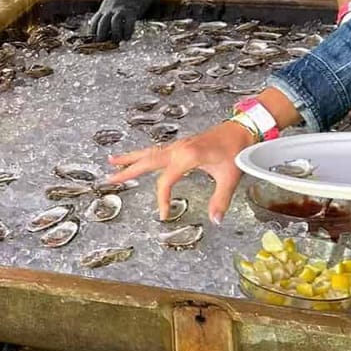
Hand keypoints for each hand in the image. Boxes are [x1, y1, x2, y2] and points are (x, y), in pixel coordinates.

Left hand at [87, 0, 160, 41]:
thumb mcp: (112, 4)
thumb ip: (107, 14)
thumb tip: (105, 32)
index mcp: (105, 7)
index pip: (94, 21)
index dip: (93, 32)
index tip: (94, 41)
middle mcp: (111, 8)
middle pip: (102, 24)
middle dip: (102, 36)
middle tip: (105, 44)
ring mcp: (121, 9)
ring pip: (114, 24)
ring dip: (115, 35)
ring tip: (117, 40)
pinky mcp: (132, 11)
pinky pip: (128, 24)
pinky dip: (127, 33)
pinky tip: (127, 37)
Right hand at [105, 120, 256, 222]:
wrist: (241, 130)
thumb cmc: (235, 151)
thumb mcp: (230, 177)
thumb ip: (220, 199)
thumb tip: (214, 220)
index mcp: (187, 157)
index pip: (165, 181)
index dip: (162, 199)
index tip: (164, 214)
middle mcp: (178, 149)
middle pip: (147, 160)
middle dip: (127, 169)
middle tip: (109, 177)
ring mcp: (177, 145)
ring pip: (148, 153)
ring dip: (130, 158)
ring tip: (112, 161)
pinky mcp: (180, 145)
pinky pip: (156, 150)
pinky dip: (143, 155)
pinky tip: (138, 158)